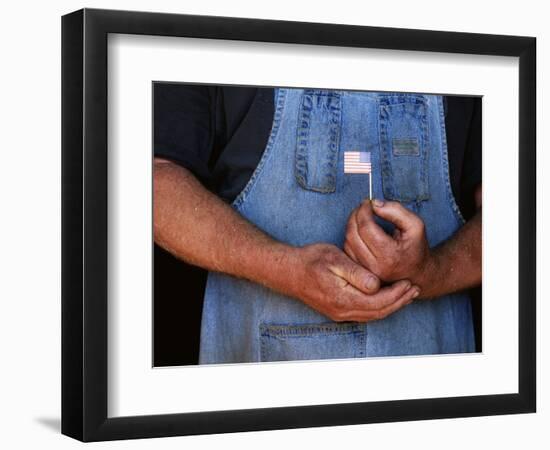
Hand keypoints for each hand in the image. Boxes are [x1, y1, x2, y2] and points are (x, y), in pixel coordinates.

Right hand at [282, 243, 419, 321]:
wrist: (288, 271)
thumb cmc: (310, 261)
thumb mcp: (334, 259)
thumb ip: (356, 273)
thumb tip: (376, 285)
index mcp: (344, 298)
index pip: (379, 301)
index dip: (397, 293)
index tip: (410, 281)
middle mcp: (343, 311)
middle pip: (379, 312)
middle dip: (399, 301)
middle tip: (414, 288)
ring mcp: (339, 313)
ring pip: (373, 315)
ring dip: (391, 305)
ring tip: (406, 294)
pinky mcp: (337, 311)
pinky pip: (364, 313)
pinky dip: (379, 307)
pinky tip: (385, 297)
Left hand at [344, 199, 431, 290]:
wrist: (416, 273)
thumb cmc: (415, 247)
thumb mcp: (415, 225)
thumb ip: (396, 211)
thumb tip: (374, 204)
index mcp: (390, 256)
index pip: (366, 228)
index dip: (364, 211)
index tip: (368, 202)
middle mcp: (375, 266)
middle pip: (353, 234)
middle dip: (355, 216)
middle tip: (363, 207)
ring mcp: (365, 271)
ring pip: (347, 242)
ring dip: (351, 225)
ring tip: (362, 217)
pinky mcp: (360, 271)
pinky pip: (347, 250)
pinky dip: (351, 236)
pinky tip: (360, 230)